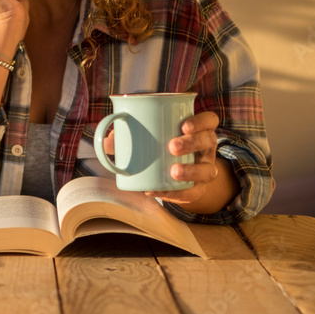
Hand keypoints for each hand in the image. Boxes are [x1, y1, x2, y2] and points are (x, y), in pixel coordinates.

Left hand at [102, 110, 237, 213]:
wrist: (173, 177)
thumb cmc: (158, 148)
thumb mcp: (146, 138)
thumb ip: (126, 136)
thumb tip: (106, 141)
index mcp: (197, 130)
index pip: (209, 120)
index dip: (200, 121)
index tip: (183, 125)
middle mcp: (205, 148)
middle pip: (208, 141)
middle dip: (191, 143)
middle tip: (172, 146)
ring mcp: (205, 169)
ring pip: (207, 170)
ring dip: (190, 170)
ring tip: (173, 171)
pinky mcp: (197, 189)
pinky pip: (192, 192)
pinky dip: (174, 193)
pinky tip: (157, 190)